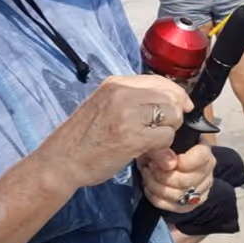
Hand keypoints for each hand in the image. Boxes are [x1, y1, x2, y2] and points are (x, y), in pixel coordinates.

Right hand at [35, 75, 193, 191]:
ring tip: (151, 141)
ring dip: (168, 131)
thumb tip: (169, 100)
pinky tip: (146, 151)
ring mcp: (127, 115)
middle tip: (162, 129)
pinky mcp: (132, 138)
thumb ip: (133, 99)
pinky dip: (162, 146)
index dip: (176, 94)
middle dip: (174, 115)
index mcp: (116, 83)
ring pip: (172, 115)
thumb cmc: (82, 138)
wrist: (60, 161)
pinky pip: (165, 137)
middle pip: (170, 97)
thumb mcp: (105, 105)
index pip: (160, 81)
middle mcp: (122, 94)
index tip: (183, 106)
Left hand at [137, 144, 215, 213]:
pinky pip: (174, 207)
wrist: (168, 160)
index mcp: (204, 152)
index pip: (198, 159)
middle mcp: (207, 172)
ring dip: (156, 187)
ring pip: (179, 196)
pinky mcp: (192, 204)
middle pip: (186, 181)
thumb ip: (163, 147)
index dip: (175, 161)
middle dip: (161, 176)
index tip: (157, 158)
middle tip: (148, 167)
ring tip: (147, 175)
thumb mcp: (162, 141)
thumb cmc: (165, 148)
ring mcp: (201, 190)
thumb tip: (166, 162)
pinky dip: (157, 199)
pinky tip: (149, 188)